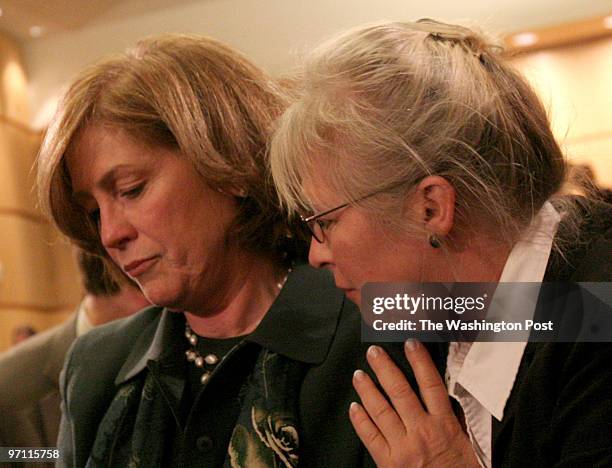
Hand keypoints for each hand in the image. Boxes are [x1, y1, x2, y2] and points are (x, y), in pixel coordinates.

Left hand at [350, 341, 478, 467]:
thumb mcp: (465, 444)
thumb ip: (450, 419)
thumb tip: (439, 397)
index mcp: (444, 426)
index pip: (431, 385)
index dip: (419, 362)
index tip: (410, 344)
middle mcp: (421, 433)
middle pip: (400, 392)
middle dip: (385, 369)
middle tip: (374, 352)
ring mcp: (402, 448)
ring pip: (380, 411)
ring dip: (367, 390)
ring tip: (359, 374)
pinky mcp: (388, 463)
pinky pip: (370, 437)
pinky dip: (360, 420)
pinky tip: (354, 407)